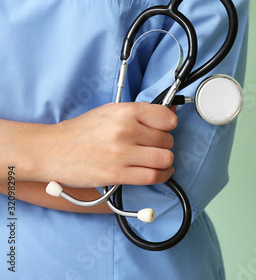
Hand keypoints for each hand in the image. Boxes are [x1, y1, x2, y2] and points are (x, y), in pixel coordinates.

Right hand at [30, 102, 176, 187]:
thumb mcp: (111, 112)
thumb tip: (172, 111)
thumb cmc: (82, 131)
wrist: (52, 150)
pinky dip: (162, 176)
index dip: (168, 126)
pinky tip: (159, 173)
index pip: (167, 118)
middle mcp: (126, 130)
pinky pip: (153, 176)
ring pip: (165, 159)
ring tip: (158, 161)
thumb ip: (141, 112)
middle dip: (165, 146)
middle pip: (167, 140)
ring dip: (165, 162)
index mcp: (125, 111)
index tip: (163, 130)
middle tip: (154, 148)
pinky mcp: (117, 174)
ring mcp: (122, 153)